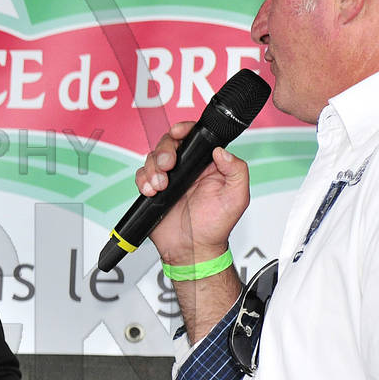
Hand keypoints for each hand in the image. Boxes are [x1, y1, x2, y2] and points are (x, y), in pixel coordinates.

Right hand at [134, 119, 250, 266]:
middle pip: (169, 144)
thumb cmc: (216, 227)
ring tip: (160, 186)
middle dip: (164, 151)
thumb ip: (236, 171)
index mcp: (207, 166)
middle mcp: (187, 169)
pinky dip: (143, 180)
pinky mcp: (153, 191)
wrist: (193, 250)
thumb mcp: (237, 197)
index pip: (195, 138)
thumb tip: (221, 151)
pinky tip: (151, 192)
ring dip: (153, 168)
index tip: (179, 132)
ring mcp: (169, 179)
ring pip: (153, 158)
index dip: (184, 130)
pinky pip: (142, 176)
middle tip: (168, 165)